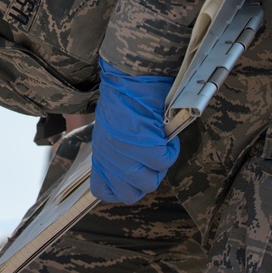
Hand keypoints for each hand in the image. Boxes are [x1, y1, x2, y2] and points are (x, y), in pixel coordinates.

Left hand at [91, 58, 179, 204]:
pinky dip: (170, 151)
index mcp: (101, 153)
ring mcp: (126, 156)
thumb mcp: (111, 128)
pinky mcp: (145, 148)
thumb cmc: (123, 97)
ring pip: (149, 182)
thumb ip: (117, 150)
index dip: (120, 189)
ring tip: (161, 146)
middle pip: (130, 194)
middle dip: (145, 180)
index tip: (133, 176)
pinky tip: (168, 137)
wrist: (131, 78)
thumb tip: (133, 162)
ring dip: (159, 167)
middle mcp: (110, 158)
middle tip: (152, 160)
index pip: (103, 190)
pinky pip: (163, 163)